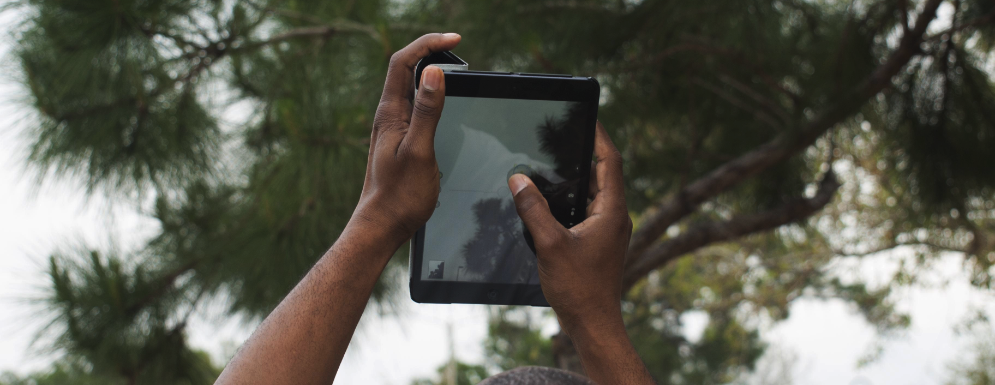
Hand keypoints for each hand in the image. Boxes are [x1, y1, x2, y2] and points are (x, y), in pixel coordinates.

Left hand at [351, 33, 460, 243]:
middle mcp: (389, 116)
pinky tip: (446, 100)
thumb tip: (433, 73)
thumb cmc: (399, 196)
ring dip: (431, 70)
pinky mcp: (402, 140)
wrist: (383, 226)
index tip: (455, 40)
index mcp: (390, 114)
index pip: (403, 62)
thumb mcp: (418, 151)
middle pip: (406, 69)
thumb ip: (427, 111)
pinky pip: (416, 106)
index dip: (427, 44)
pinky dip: (432, 93)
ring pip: (411, 87)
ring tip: (456, 65)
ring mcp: (394, 128)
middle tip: (458, 48)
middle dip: (430, 51)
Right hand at [508, 122, 631, 329]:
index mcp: (612, 211)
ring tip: (555, 160)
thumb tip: (519, 179)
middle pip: (604, 174)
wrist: (593, 324)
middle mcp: (616, 217)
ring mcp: (610, 230)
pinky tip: (552, 200)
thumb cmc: (579, 288)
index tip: (588, 116)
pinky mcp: (600, 241)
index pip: (610, 161)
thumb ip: (533, 209)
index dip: (600, 136)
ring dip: (578, 177)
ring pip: (596, 192)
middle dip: (584, 153)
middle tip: (563, 135)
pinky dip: (574, 198)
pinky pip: (590, 209)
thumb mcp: (550, 244)